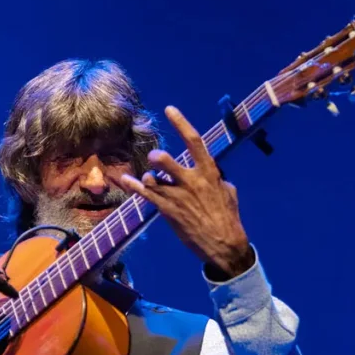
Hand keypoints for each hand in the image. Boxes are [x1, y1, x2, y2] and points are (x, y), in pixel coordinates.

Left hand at [116, 106, 254, 278]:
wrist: (224, 245)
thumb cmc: (228, 218)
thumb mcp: (228, 192)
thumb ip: (216, 178)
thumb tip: (211, 171)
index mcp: (209, 173)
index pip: (195, 141)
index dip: (181, 123)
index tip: (169, 109)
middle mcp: (192, 181)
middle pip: (168, 161)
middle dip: (157, 157)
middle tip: (154, 156)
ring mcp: (178, 197)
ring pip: (153, 179)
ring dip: (148, 177)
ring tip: (149, 179)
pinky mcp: (168, 211)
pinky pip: (146, 195)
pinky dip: (134, 186)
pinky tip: (125, 180)